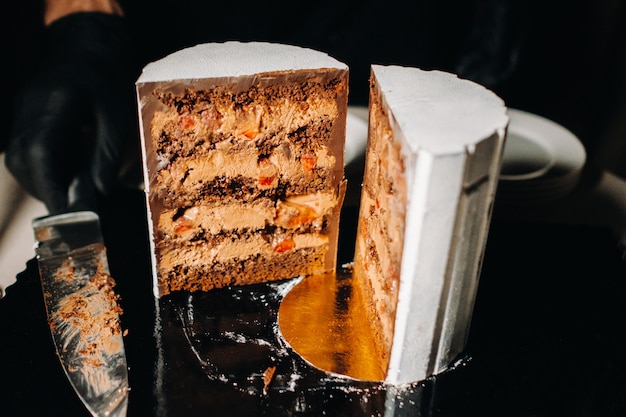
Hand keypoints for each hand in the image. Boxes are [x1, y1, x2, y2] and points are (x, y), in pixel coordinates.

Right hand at [5, 12, 139, 213]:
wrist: (83, 45)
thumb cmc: (106, 78)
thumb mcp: (116, 114)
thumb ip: (107, 152)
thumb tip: (101, 192)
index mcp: (54, 104)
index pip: (42, 153)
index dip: (51, 186)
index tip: (64, 215)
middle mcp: (29, 110)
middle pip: (25, 161)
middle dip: (47, 190)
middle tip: (74, 211)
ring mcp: (20, 113)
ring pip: (19, 160)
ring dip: (42, 182)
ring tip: (72, 195)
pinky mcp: (21, 118)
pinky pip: (22, 151)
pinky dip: (41, 169)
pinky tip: (65, 175)